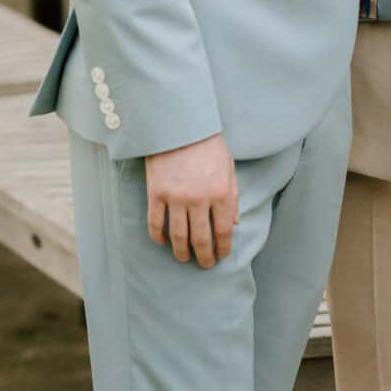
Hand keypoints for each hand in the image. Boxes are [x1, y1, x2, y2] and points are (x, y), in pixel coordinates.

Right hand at [146, 132, 237, 266]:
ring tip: (184, 258)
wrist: (179, 125)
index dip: (223, 247)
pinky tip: (162, 242)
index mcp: (221, 192)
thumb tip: (235, 223)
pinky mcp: (156, 194)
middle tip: (205, 265)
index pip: (224, 230)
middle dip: (205, 256)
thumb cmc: (208, 145)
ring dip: (182, 252)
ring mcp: (176, 198)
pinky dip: (158, 237)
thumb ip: (233, 196)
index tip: (222, 255)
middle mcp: (200, 199)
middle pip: (202, 238)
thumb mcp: (229, 168)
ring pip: (178, 236)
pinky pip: (155, 223)